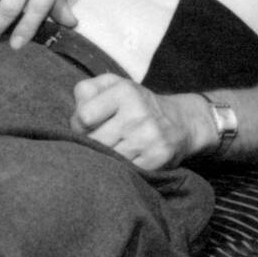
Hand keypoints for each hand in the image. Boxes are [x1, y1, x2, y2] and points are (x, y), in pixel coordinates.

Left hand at [70, 74, 213, 170]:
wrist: (180, 122)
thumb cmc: (136, 103)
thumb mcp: (113, 85)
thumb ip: (87, 91)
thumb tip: (77, 117)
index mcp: (124, 91)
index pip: (84, 116)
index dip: (79, 123)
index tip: (89, 124)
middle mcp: (137, 113)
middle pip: (94, 141)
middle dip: (90, 143)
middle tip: (100, 138)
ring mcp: (148, 138)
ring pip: (107, 158)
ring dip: (105, 157)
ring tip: (114, 147)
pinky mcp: (156, 159)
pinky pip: (124, 171)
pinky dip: (121, 168)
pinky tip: (127, 157)